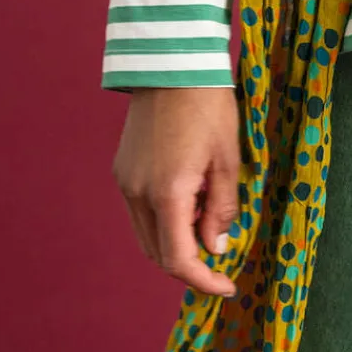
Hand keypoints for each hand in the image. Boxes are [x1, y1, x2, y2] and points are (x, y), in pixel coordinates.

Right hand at [112, 86, 241, 297]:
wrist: (172, 65)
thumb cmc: (208, 107)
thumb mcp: (228, 159)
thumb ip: (222, 208)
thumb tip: (216, 248)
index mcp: (167, 193)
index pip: (178, 260)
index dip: (203, 281)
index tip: (227, 287)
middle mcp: (137, 193)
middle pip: (158, 253)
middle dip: (190, 265)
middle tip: (222, 261)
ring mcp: (125, 182)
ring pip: (147, 235)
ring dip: (175, 244)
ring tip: (208, 229)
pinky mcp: (122, 170)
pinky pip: (140, 212)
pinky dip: (163, 222)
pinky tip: (190, 205)